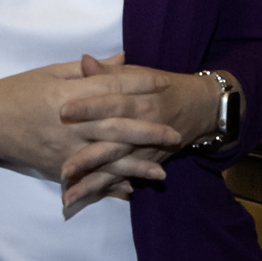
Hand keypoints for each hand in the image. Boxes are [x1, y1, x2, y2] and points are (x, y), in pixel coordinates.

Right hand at [0, 61, 168, 197]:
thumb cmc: (17, 91)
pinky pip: (87, 179)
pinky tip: (129, 191)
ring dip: (136, 167)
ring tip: (162, 172)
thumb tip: (123, 58)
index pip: (112, 87)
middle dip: (149, 131)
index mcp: (69, 94)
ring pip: (107, 159)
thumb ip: (88, 70)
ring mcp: (63, 150)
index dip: (141, 84)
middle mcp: (69, 124)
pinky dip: (108, 186)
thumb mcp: (51, 72)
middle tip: (175, 134)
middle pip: (117, 126)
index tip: (164, 82)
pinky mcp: (56, 168)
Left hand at [53, 56, 211, 213]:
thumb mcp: (139, 74)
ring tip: (68, 195)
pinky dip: (105, 190)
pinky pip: (123, 178)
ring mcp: (144, 150)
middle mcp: (142, 128)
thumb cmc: (161, 87)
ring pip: (116, 168)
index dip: (89, 107)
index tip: (63, 111)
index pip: (112, 103)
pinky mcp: (145, 163)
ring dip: (93, 182)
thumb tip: (84, 61)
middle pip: (113, 143)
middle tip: (63, 168)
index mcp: (139, 100)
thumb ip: (110, 73)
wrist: (198, 107)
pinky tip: (82, 198)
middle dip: (88, 157)